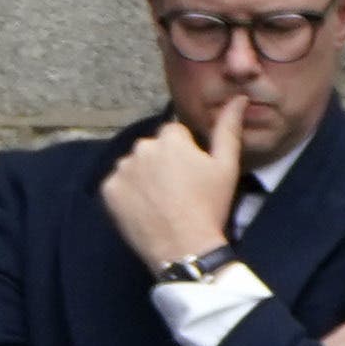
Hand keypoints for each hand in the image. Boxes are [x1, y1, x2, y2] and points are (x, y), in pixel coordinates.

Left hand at [101, 110, 244, 270]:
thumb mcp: (226, 166)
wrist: (184, 246)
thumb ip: (228, 128)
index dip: (185, 150)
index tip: (192, 171)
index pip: (174, 132)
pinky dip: (127, 192)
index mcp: (169, 139)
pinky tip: (144, 207)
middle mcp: (141, 149)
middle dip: (162, 160)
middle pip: (152, 147)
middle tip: (177, 188)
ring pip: (133, 164)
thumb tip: (237, 99)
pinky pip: (117, 183)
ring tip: (161, 199)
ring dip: (143, 175)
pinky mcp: (107, 190)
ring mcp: (121, 170)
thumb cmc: (209, 205)